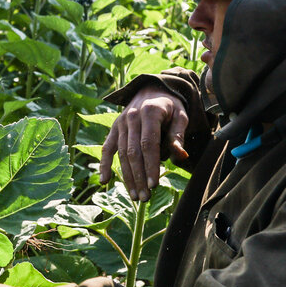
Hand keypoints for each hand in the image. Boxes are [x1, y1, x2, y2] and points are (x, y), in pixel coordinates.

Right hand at [99, 84, 188, 200]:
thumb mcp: (181, 115)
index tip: (154, 184)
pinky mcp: (114, 129)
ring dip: (127, 176)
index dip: (151, 165)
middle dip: (139, 176)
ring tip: (136, 196)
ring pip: (121, 154)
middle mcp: (131, 117)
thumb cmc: (170, 106)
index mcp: (149, 112)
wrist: (152, 89)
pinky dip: (105, 165)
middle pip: (133, 152)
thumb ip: (178, 135)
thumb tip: (181, 156)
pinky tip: (104, 182)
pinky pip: (107, 148)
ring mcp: (120, 123)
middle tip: (145, 198)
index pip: (148, 144)